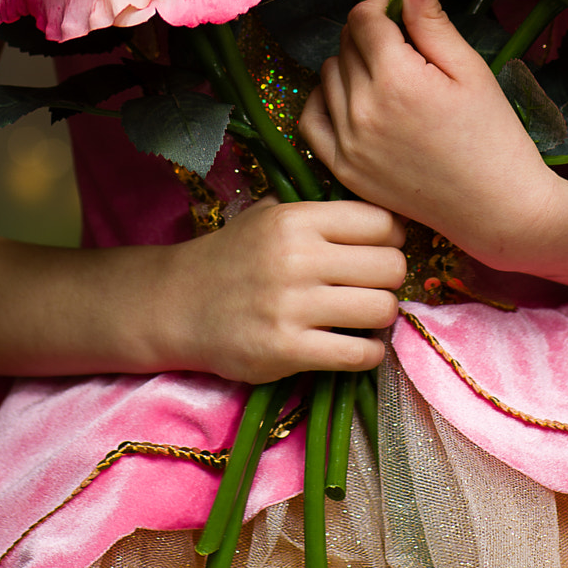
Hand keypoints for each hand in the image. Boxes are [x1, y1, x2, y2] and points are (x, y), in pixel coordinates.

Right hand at [159, 194, 406, 383]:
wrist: (178, 304)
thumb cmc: (233, 256)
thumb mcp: (269, 215)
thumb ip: (320, 212)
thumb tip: (386, 214)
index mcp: (296, 219)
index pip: (381, 222)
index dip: (390, 237)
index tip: (379, 249)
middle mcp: (296, 259)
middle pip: (390, 266)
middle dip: (389, 278)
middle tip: (372, 285)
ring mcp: (292, 308)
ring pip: (382, 309)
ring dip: (381, 316)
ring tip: (363, 315)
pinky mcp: (287, 352)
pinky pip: (360, 354)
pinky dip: (368, 352)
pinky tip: (354, 345)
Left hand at [298, 0, 564, 271]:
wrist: (498, 207)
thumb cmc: (494, 135)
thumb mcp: (470, 68)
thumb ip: (430, 19)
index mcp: (396, 80)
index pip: (363, 18)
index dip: (384, 6)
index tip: (405, 15)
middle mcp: (362, 110)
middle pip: (345, 44)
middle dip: (370, 35)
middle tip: (406, 50)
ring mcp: (347, 144)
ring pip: (327, 76)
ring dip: (351, 67)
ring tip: (389, 79)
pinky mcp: (342, 170)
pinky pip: (310, 119)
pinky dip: (326, 102)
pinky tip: (354, 102)